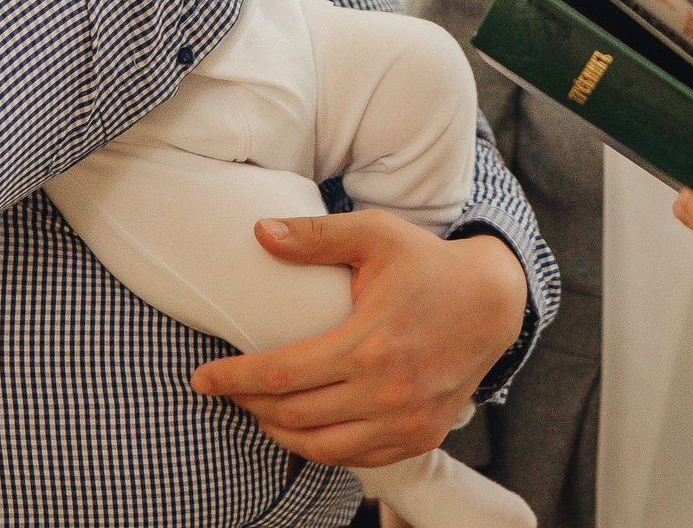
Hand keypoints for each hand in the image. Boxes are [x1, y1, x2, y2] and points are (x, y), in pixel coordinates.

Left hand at [189, 212, 527, 467]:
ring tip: (257, 409)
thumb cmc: (427, 263)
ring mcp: (406, 422)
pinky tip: (303, 427)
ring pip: (320, 448)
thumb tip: (259, 234)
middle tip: (227, 388)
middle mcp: (387, 392)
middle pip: (293, 415)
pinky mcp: (420, 437)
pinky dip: (321, 448)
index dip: (234, 379)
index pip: (281, 374)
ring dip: (278, 433)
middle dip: (248, 404)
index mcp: (368, 345)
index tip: (201, 378)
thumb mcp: (374, 235)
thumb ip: (316, 236)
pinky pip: (356, 458)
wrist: (492, 302)